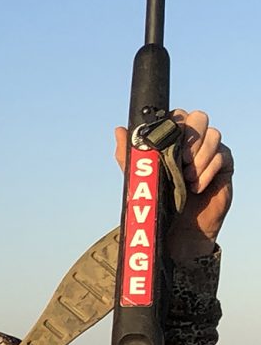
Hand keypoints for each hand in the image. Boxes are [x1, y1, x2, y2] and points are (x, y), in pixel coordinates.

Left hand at [115, 108, 232, 258]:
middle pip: (199, 117)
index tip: (165, 143)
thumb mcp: (139, 177)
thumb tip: (119, 130)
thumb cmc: (159, 201)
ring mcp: (210, 151)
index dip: (174, 123)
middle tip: (181, 160)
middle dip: (190, 138)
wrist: (177, 229)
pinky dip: (207, 171)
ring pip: (213, 134)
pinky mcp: (224, 164)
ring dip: (199, 157)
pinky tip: (196, 187)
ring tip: (186, 178)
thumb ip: (129, 153)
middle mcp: (192, 141)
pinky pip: (222, 155)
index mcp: (172, 138)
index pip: (177, 115)